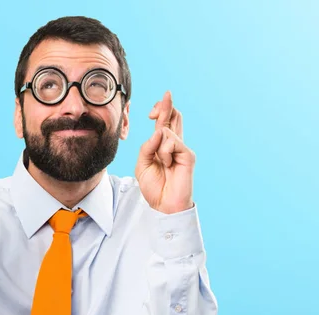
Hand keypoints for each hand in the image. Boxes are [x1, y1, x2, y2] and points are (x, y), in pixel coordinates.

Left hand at [135, 91, 194, 213]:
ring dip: (158, 147)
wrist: (163, 204)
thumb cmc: (154, 186)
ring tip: (162, 164)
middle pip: (173, 118)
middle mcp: (174, 145)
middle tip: (167, 93)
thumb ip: (147, 146)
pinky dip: (164, 153)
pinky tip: (168, 165)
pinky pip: (171, 142)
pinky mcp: (188, 155)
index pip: (164, 123)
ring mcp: (182, 149)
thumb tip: (159, 130)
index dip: (160, 111)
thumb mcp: (142, 164)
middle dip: (167, 106)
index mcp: (163, 146)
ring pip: (167, 131)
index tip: (152, 110)